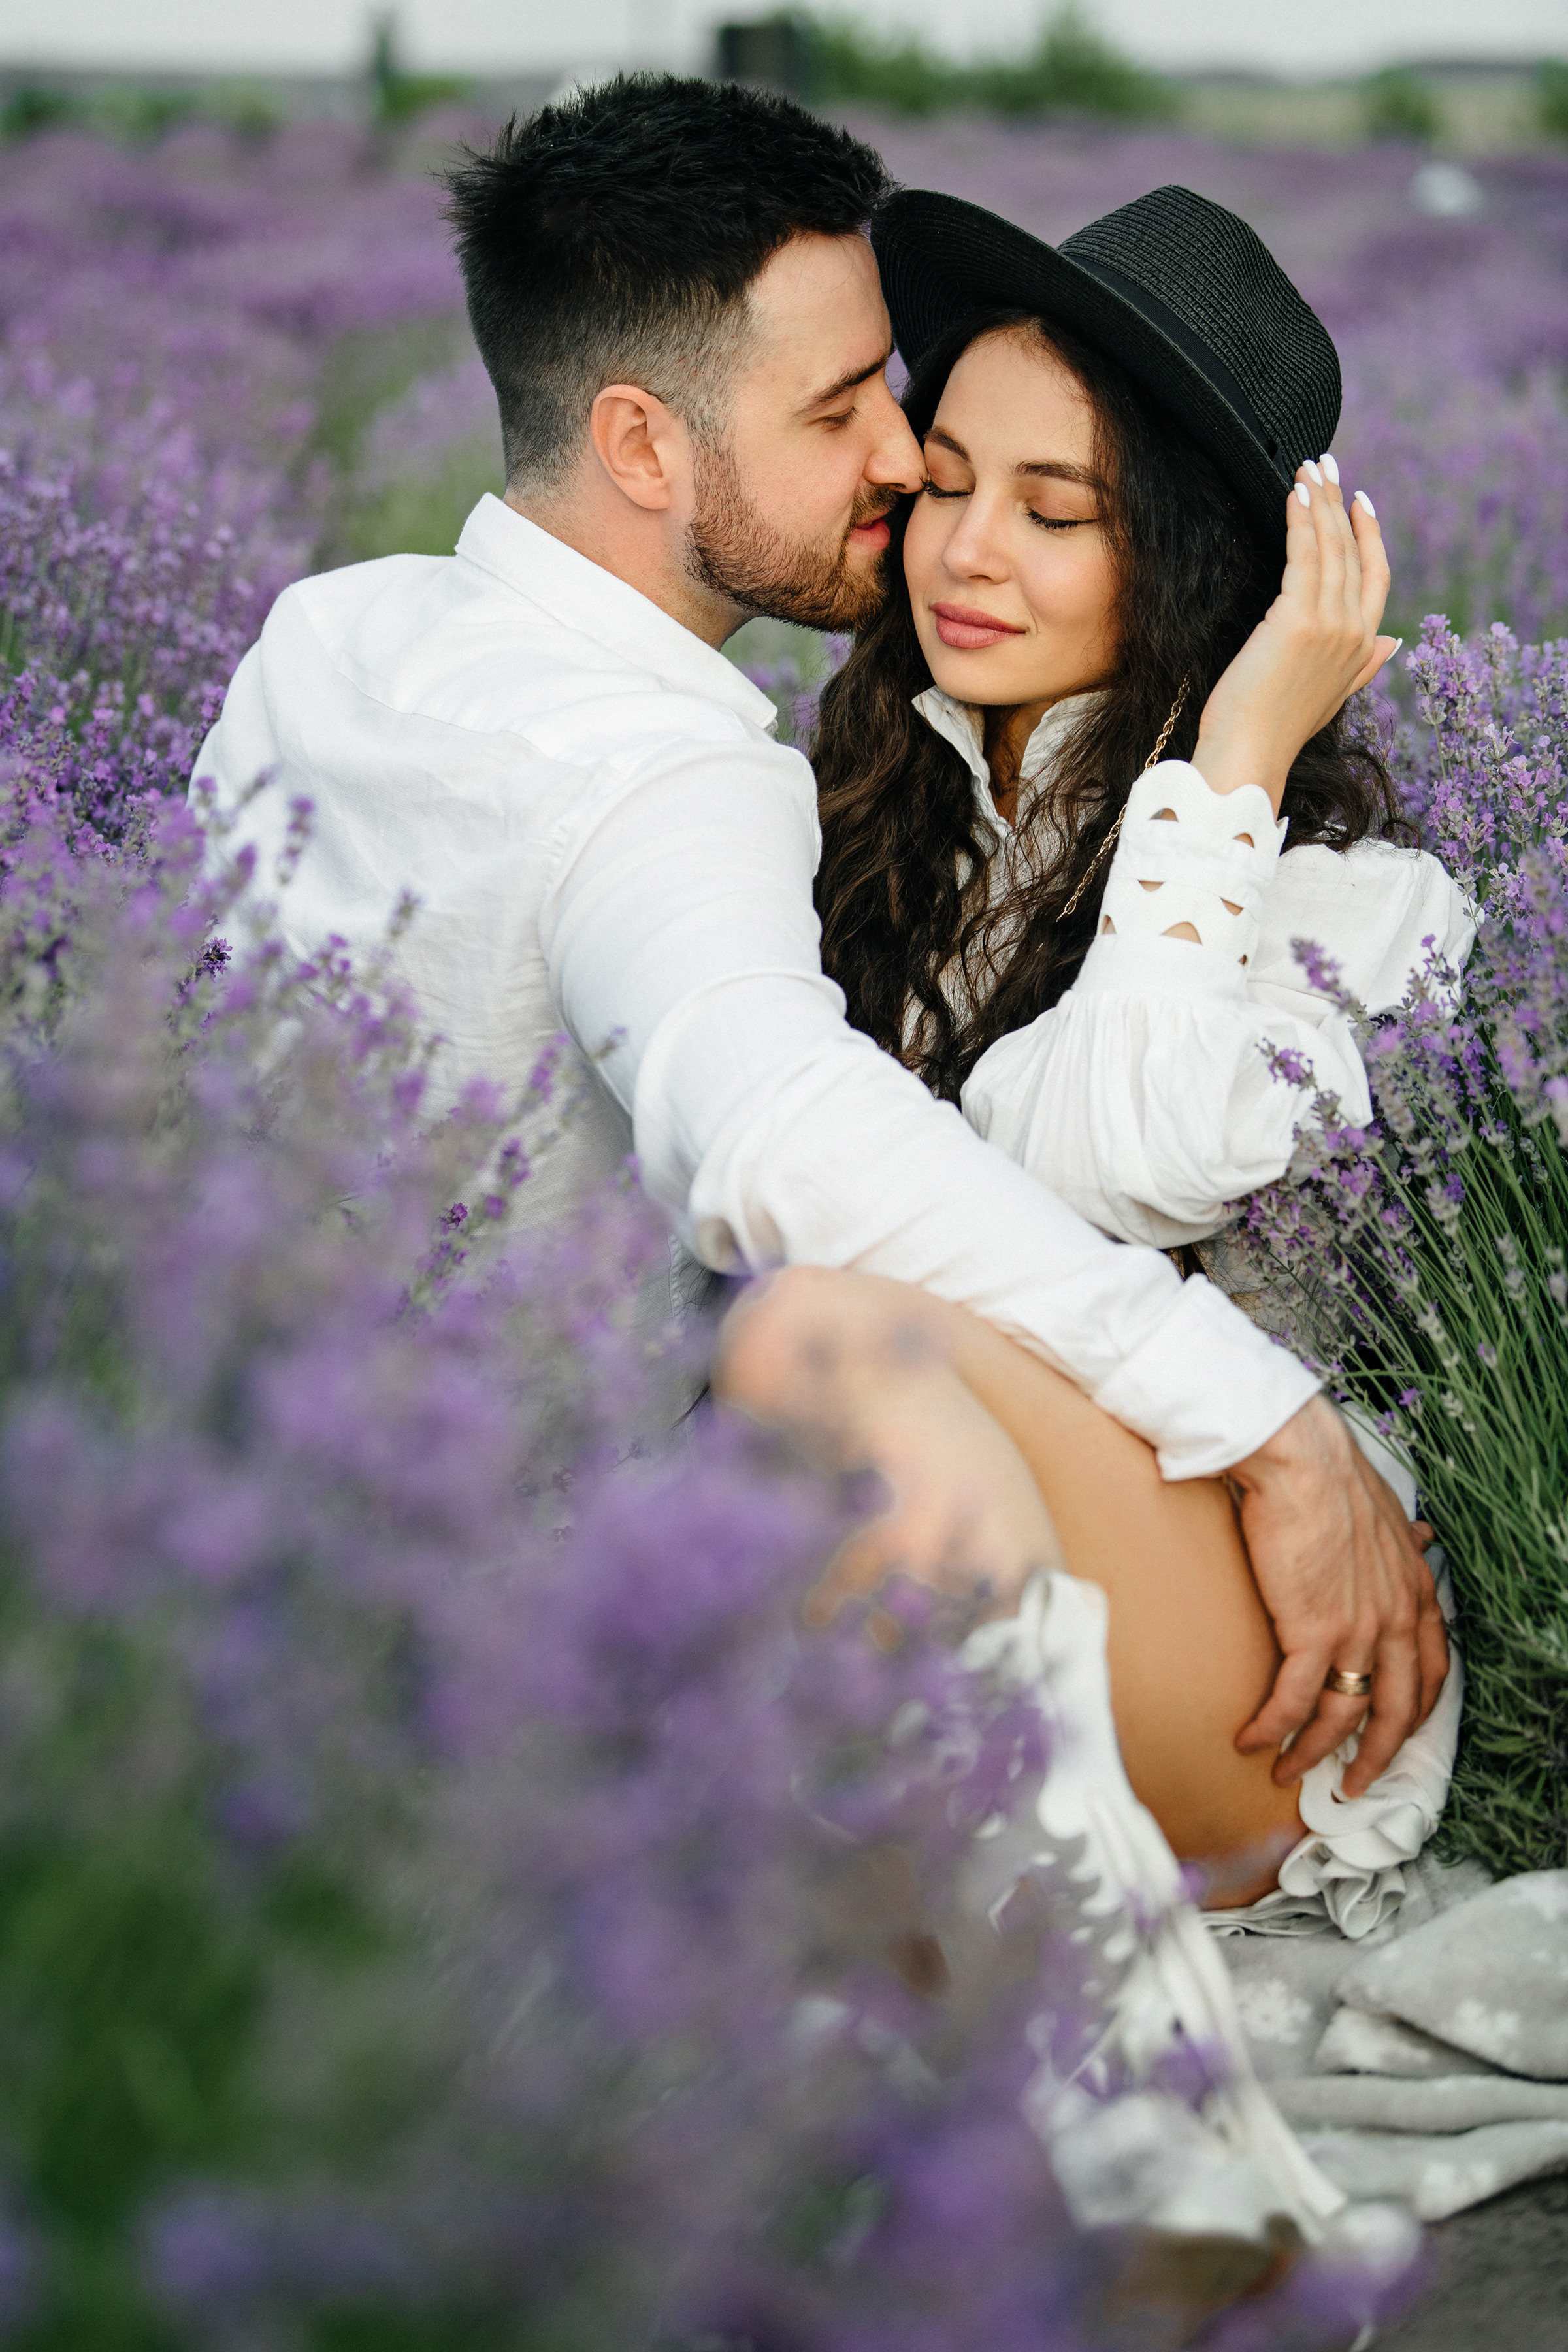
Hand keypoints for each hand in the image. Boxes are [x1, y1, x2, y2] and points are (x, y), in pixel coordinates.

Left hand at [1192, 459, 1396, 811]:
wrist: (1250, 755)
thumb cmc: (1274, 730)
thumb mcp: (1332, 696)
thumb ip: (1364, 666)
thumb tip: (1393, 641)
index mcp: (1364, 648)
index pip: (1377, 576)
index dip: (1370, 534)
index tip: (1359, 500)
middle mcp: (1356, 632)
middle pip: (1353, 551)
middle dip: (1339, 502)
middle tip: (1325, 463)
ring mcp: (1331, 624)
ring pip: (1331, 546)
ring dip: (1319, 500)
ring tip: (1307, 466)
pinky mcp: (1299, 618)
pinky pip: (1305, 554)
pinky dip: (1301, 520)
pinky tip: (1293, 494)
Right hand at [1228, 1394, 1448, 1796]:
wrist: (1299, 1460)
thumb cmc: (1332, 1478)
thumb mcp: (1387, 1514)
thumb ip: (1404, 1542)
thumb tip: (1425, 1539)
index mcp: (1415, 1592)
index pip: (1430, 1671)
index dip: (1414, 1712)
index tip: (1393, 1733)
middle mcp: (1395, 1619)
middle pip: (1396, 1711)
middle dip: (1375, 1757)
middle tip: (1351, 1784)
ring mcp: (1357, 1631)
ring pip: (1342, 1715)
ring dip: (1312, 1752)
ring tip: (1286, 1772)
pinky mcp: (1311, 1632)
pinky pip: (1293, 1700)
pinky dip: (1272, 1728)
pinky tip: (1251, 1740)